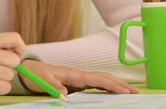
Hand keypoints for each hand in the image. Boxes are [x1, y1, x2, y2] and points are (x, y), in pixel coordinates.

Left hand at [19, 60, 137, 95]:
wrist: (30, 70)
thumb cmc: (36, 75)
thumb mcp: (44, 81)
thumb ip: (55, 87)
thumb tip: (65, 95)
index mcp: (74, 74)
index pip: (97, 79)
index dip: (112, 84)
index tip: (125, 90)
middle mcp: (79, 75)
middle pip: (104, 78)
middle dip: (120, 84)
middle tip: (135, 92)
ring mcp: (79, 78)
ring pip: (102, 79)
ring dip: (115, 84)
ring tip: (129, 90)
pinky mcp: (77, 82)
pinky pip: (95, 83)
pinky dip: (107, 85)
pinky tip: (112, 89)